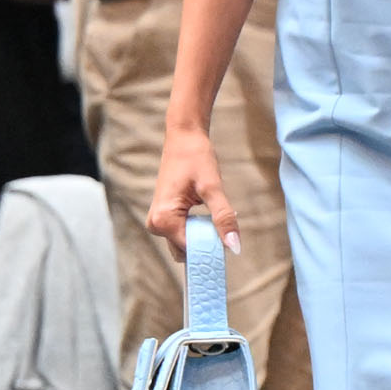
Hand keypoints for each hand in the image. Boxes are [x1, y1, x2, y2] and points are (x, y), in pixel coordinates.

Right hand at [141, 116, 236, 247]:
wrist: (184, 138)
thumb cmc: (196, 157)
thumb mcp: (213, 188)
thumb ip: (223, 218)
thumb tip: (234, 246)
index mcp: (164, 219)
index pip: (190, 250)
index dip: (211, 250)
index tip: (230, 246)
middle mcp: (156, 224)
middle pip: (186, 251)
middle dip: (207, 245)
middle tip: (225, 228)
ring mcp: (158, 222)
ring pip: (185, 244)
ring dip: (204, 237)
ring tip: (216, 218)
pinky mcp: (164, 217)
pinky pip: (183, 234)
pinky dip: (199, 231)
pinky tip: (209, 217)